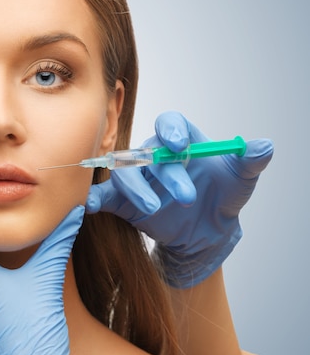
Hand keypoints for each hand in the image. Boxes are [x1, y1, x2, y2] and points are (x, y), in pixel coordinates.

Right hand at [86, 111, 273, 287]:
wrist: (207, 231)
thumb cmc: (222, 196)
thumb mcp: (241, 180)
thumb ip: (250, 162)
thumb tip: (264, 146)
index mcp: (181, 141)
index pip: (170, 123)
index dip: (172, 130)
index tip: (181, 145)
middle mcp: (155, 155)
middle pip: (149, 152)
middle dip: (167, 174)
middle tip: (188, 198)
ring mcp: (138, 178)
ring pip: (125, 173)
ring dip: (137, 188)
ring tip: (155, 209)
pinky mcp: (123, 201)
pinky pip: (104, 196)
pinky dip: (94, 198)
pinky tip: (90, 205)